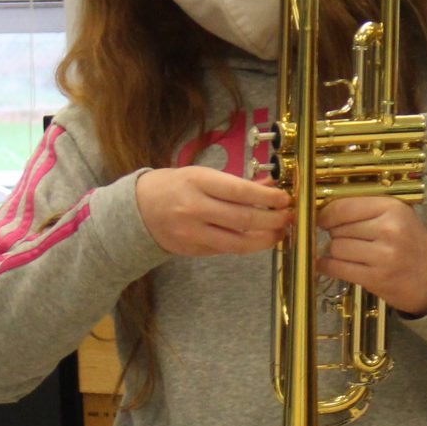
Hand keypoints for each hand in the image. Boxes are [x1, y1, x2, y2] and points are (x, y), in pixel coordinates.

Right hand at [135, 166, 292, 256]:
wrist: (138, 210)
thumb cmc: (176, 186)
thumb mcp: (203, 175)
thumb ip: (236, 183)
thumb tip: (271, 187)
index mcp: (197, 182)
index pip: (240, 192)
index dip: (267, 198)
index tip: (285, 199)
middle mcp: (194, 208)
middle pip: (244, 220)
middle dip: (273, 220)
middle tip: (288, 217)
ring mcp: (193, 232)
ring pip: (238, 243)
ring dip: (265, 239)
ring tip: (279, 232)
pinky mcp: (193, 250)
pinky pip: (227, 250)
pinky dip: (247, 246)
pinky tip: (259, 239)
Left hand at [314, 196, 426, 315]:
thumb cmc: (410, 244)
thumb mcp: (397, 216)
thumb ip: (365, 209)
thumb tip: (322, 210)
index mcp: (392, 208)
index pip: (344, 206)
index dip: (326, 214)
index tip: (321, 219)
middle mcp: (389, 229)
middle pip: (338, 228)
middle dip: (335, 234)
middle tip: (346, 239)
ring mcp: (383, 255)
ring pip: (336, 248)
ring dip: (335, 252)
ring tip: (348, 253)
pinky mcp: (376, 278)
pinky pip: (337, 268)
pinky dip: (328, 266)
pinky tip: (330, 265)